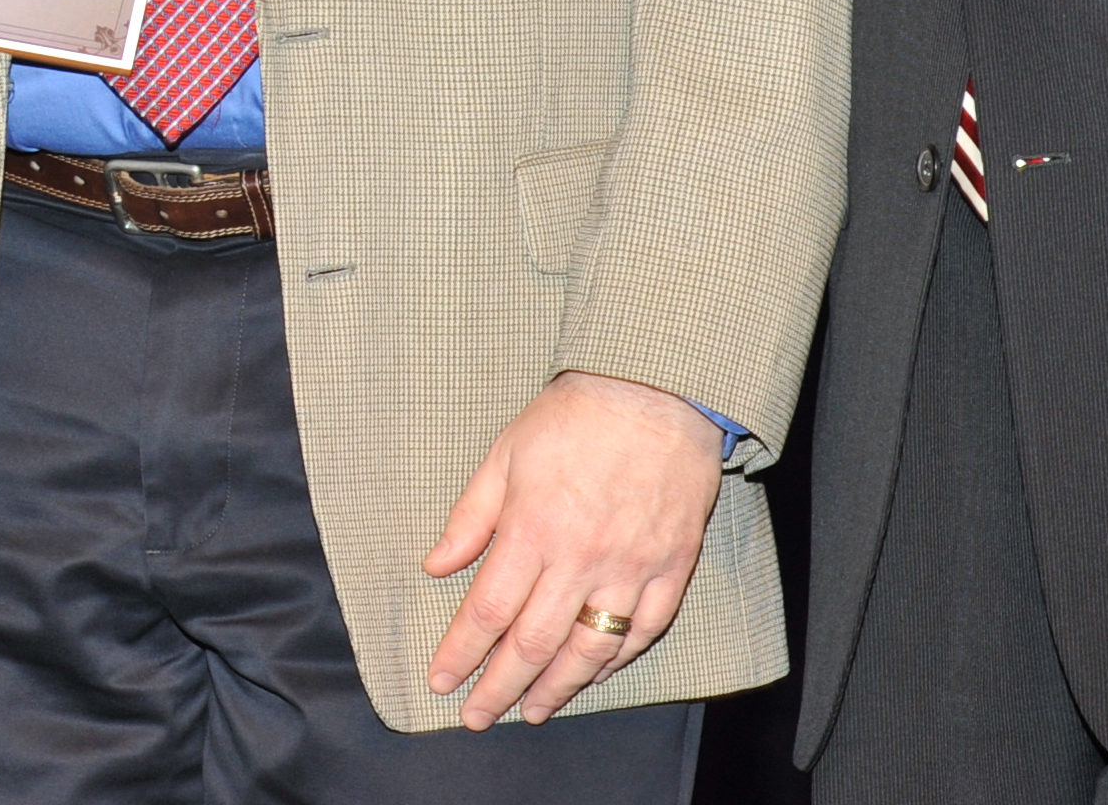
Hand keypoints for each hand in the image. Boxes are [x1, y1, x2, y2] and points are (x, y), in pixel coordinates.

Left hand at [421, 370, 722, 726]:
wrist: (655, 391)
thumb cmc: (573, 417)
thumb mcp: (505, 454)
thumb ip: (470, 517)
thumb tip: (436, 566)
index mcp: (533, 528)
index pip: (488, 610)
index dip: (461, 653)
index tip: (442, 682)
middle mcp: (580, 557)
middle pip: (534, 643)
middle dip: (500, 687)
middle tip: (478, 716)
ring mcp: (631, 566)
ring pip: (590, 649)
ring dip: (558, 688)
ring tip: (532, 711)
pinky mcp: (672, 566)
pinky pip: (645, 630)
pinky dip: (617, 659)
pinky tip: (595, 675)